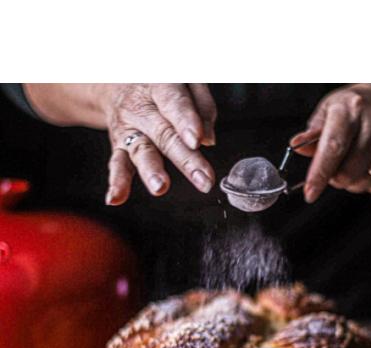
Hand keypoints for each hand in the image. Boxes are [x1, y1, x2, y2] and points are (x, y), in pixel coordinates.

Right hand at [104, 84, 216, 204]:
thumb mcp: (186, 79)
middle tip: (202, 179)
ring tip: (160, 187)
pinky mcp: (119, 145)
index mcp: (159, 84)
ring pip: (140, 150)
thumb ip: (201, 105)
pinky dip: (116, 182)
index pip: (173, 103)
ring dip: (150, 170)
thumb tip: (208, 138)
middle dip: (185, 159)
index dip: (185, 120)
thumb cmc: (162, 82)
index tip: (196, 140)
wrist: (116, 79)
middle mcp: (140, 107)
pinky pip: (117, 163)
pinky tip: (115, 198)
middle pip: (164, 134)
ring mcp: (128, 127)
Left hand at [290, 84, 370, 201]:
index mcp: (350, 109)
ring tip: (352, 166)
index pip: (333, 147)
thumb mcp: (328, 111)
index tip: (310, 193)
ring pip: (366, 181)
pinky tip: (368, 168)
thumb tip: (298, 146)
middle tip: (335, 169)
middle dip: (336, 179)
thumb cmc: (353, 110)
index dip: (320, 174)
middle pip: (349, 171)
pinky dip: (370, 184)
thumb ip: (313, 132)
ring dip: (353, 183)